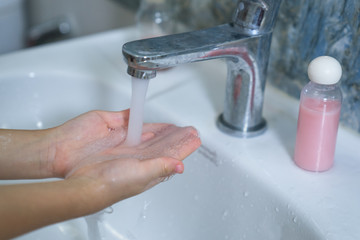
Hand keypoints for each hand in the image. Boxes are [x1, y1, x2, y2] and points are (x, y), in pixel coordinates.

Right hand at [51, 109, 200, 208]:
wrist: (79, 178)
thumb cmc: (108, 184)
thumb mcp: (139, 175)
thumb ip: (160, 167)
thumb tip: (180, 165)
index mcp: (148, 169)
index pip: (171, 155)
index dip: (183, 147)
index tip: (194, 138)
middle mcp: (139, 159)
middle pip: (164, 145)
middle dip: (177, 138)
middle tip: (189, 130)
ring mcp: (127, 149)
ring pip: (151, 138)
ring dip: (165, 132)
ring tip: (177, 128)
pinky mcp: (116, 138)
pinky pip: (135, 130)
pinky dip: (145, 126)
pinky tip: (152, 126)